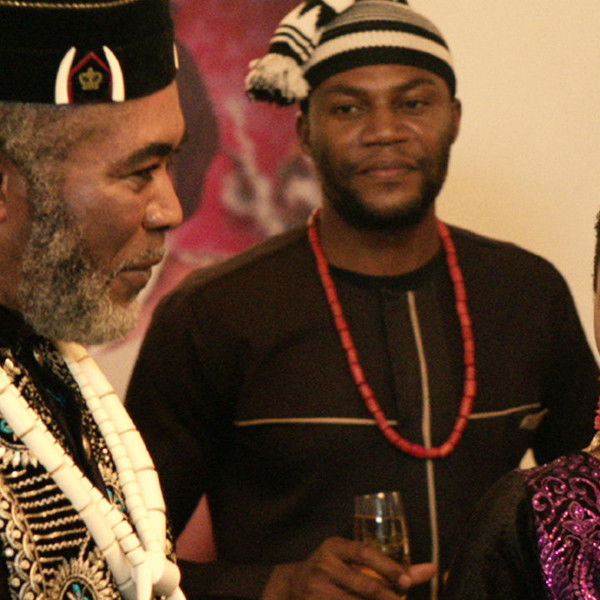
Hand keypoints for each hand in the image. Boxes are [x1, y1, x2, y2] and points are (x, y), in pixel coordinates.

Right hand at [261, 536, 435, 599]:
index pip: (365, 553)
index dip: (388, 567)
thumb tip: (432, 569)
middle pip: (365, 585)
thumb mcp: (353, 561)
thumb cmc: (332, 571)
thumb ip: (391, 567)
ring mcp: (316, 590)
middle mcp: (324, 565)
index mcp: (334, 546)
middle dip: (388, 597)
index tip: (407, 581)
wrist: (290, 586)